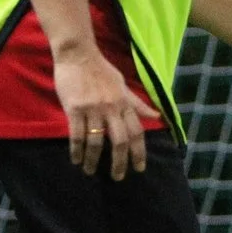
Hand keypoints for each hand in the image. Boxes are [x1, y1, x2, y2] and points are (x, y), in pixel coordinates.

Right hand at [52, 42, 149, 178]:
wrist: (78, 54)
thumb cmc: (101, 69)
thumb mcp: (123, 85)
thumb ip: (137, 103)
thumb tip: (157, 116)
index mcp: (124, 102)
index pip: (137, 131)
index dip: (139, 151)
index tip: (140, 168)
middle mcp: (112, 107)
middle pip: (120, 141)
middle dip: (120, 162)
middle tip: (118, 178)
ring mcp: (93, 108)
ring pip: (97, 141)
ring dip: (94, 160)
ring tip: (90, 171)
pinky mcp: (74, 108)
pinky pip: (77, 135)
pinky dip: (77, 150)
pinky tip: (76, 160)